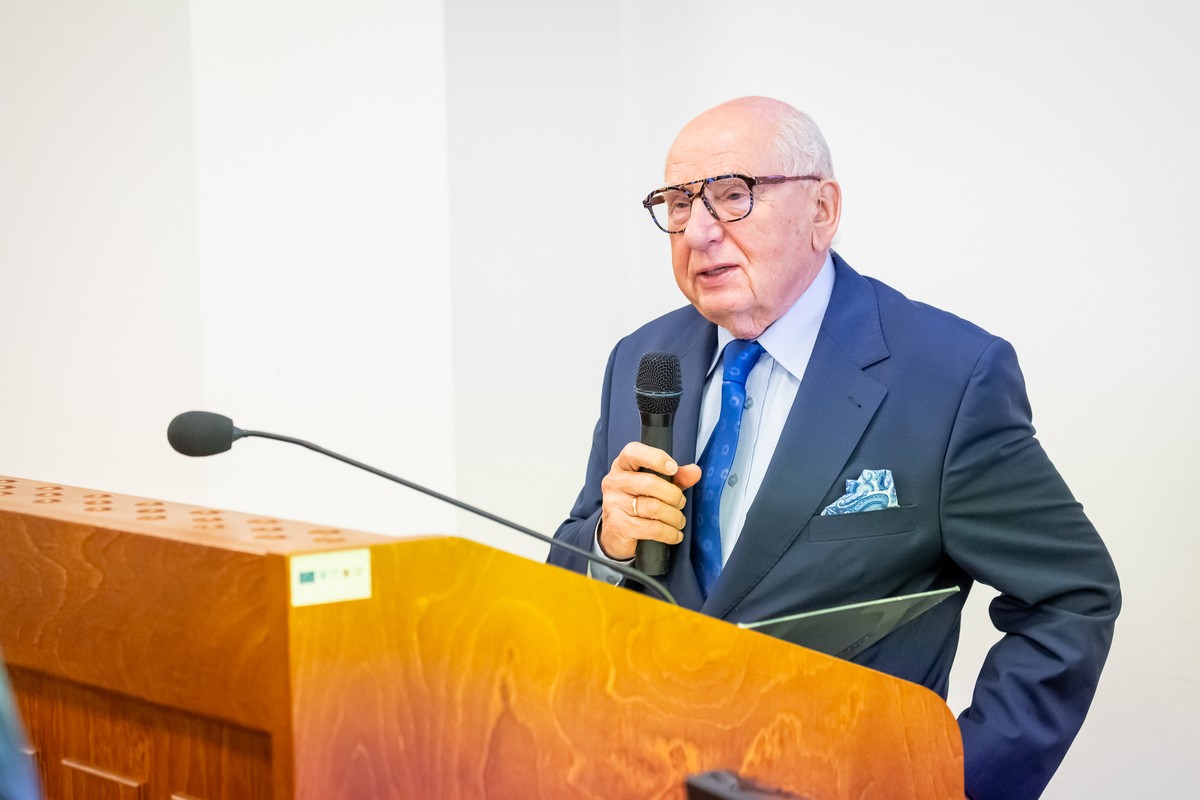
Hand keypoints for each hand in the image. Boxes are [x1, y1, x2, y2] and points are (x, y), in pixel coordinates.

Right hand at [597, 442, 701, 560]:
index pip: (633, 452)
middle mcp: (614, 483)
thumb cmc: (637, 504)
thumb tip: (694, 471)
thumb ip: (676, 477)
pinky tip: (675, 534)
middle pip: (649, 483)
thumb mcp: (656, 486)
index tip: (673, 468)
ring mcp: (614, 505)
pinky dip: (670, 533)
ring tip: (679, 520)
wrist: (614, 536)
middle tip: (680, 502)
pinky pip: (653, 529)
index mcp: (622, 467)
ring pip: (654, 507)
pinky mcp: (620, 527)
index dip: (655, 458)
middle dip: (673, 494)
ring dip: (674, 516)